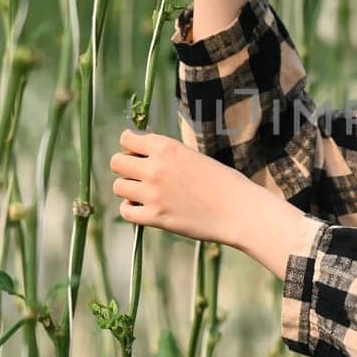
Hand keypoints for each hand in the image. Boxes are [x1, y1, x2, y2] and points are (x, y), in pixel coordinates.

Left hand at [110, 127, 256, 247]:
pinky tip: (144, 208)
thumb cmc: (223, 182)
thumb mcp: (194, 157)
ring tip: (144, 193)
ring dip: (128, 189)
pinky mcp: (155, 217)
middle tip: (140, 176)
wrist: (239, 210)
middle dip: (125, 168)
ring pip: (118, 187)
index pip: (127, 139)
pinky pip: (126, 211)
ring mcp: (153, 194)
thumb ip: (167, 155)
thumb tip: (141, 157)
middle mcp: (155, 167)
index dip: (130, 147)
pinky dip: (131, 209)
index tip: (139, 155)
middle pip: (116, 162)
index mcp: (166, 147)